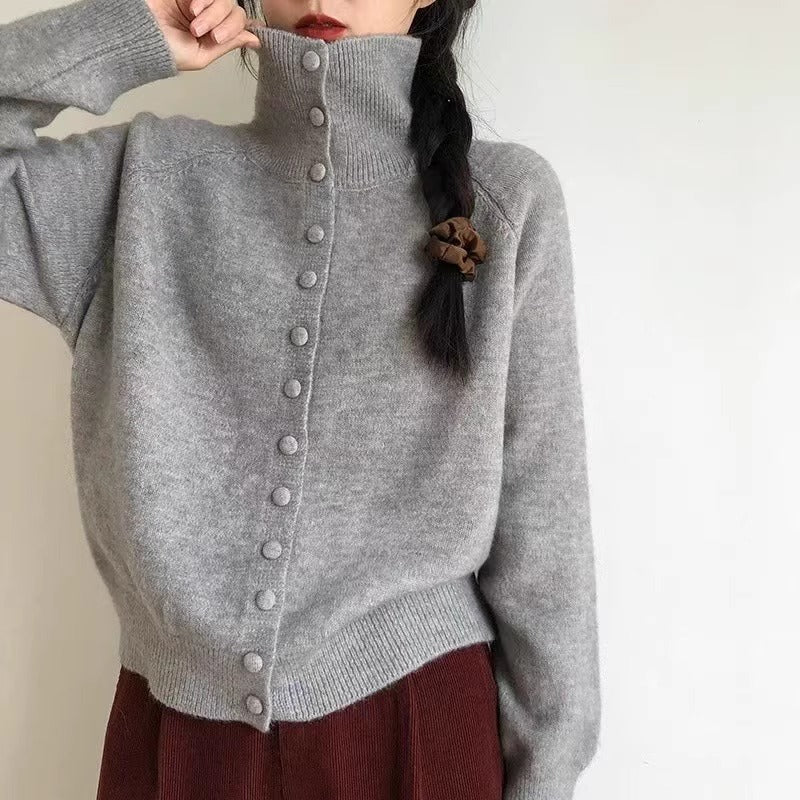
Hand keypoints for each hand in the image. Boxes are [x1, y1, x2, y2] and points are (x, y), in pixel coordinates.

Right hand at [145, 0, 260, 70]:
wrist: (137, 32)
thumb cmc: (164, 49)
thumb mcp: (200, 55)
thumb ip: (227, 45)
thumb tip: (254, 40)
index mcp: (213, 33)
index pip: (239, 24)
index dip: (243, 27)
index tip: (245, 32)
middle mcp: (208, 15)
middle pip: (235, 10)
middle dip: (226, 24)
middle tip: (210, 35)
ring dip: (215, 13)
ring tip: (196, 24)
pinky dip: (206, 0)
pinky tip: (193, 9)